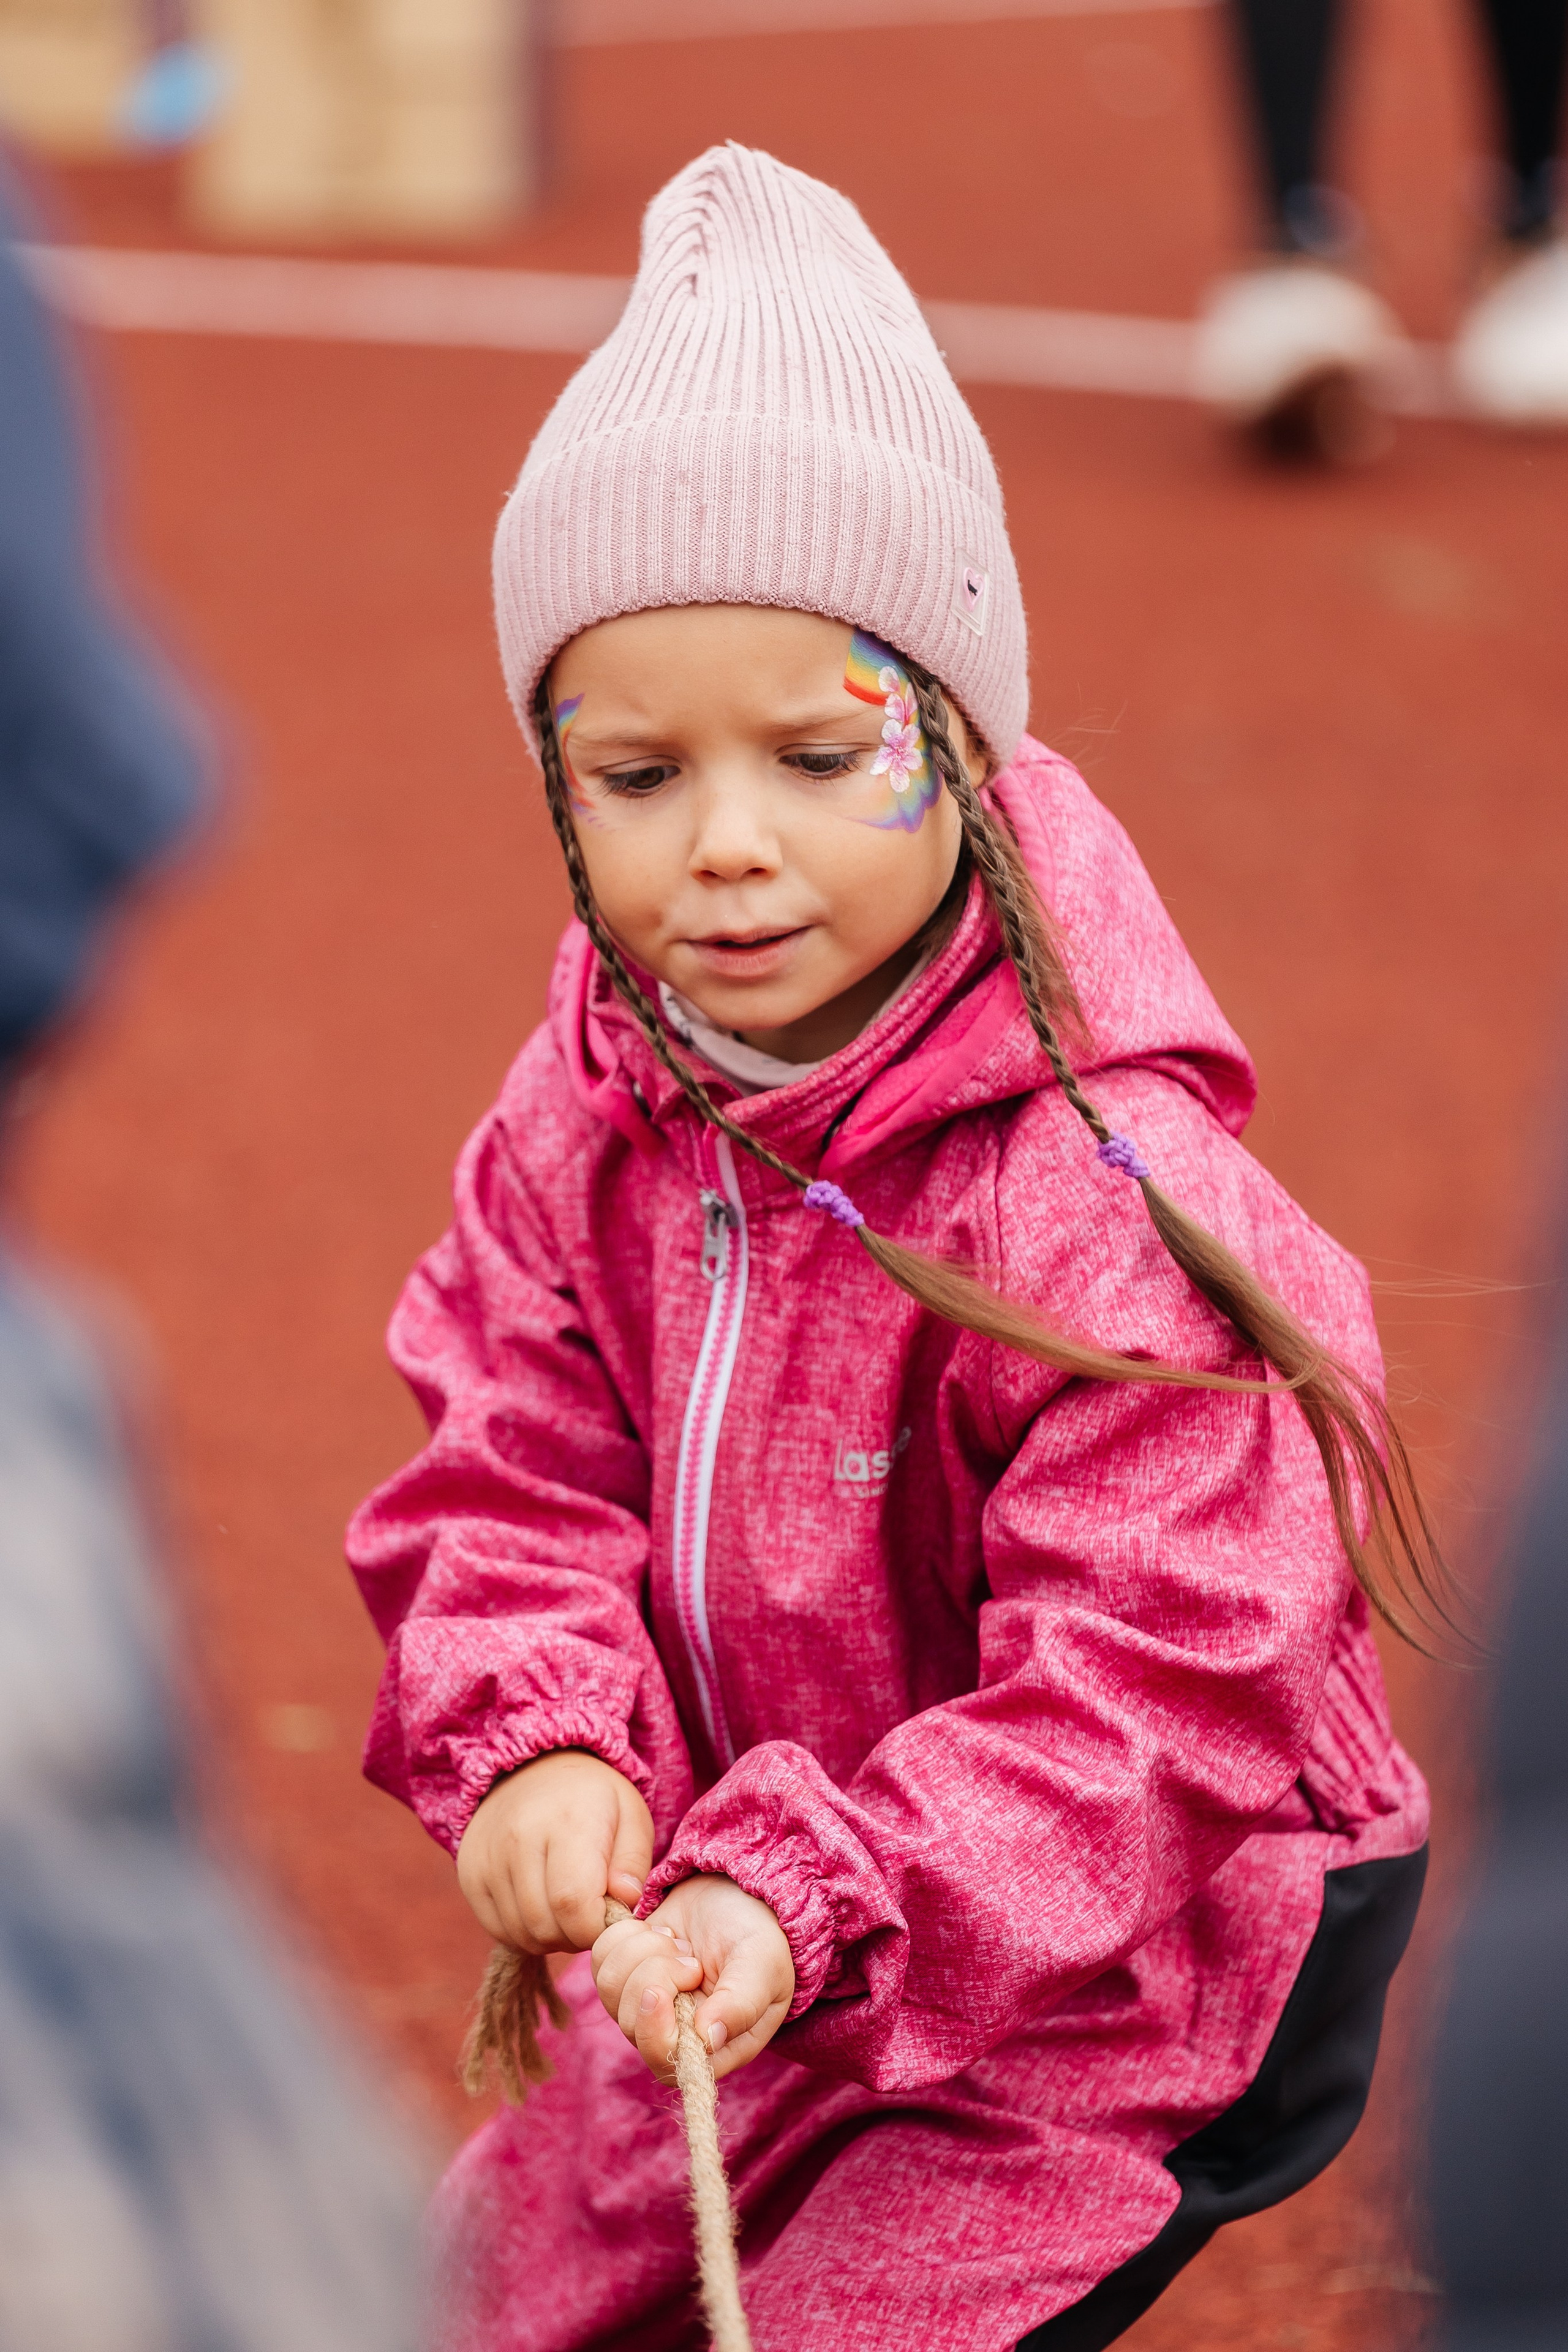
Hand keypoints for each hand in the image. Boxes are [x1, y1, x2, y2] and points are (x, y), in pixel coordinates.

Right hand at [455, 1748, 652, 1953]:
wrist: (533, 1769)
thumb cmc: (592, 1798)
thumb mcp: (631, 1815)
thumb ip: (633, 1862)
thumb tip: (625, 1901)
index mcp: (567, 1821)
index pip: (574, 1904)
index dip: (597, 1928)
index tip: (611, 1916)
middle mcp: (518, 1838)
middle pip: (545, 1926)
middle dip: (576, 1935)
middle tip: (591, 1913)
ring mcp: (488, 1858)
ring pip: (521, 1934)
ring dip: (551, 1936)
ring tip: (567, 1908)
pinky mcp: (470, 1875)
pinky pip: (497, 1930)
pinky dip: (524, 1932)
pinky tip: (542, 1906)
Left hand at [591, 1873, 794, 2084]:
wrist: (737, 1895)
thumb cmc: (759, 1936)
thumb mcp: (761, 1965)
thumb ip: (740, 2003)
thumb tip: (708, 2038)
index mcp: (712, 2046)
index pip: (666, 2064)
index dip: (653, 2034)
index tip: (659, 1993)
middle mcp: (672, 2031)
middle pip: (630, 2022)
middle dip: (654, 1976)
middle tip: (690, 1958)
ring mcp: (644, 2003)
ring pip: (610, 1988)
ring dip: (642, 1952)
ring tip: (678, 1943)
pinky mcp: (625, 1971)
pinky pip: (600, 1959)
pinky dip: (626, 1935)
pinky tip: (659, 1932)